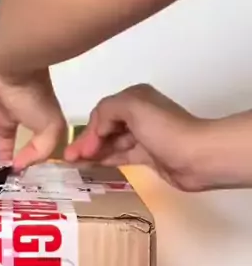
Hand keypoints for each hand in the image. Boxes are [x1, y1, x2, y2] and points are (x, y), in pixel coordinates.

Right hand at [64, 84, 210, 190]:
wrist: (197, 156)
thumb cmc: (164, 129)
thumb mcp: (131, 107)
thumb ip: (106, 111)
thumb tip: (96, 131)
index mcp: (135, 98)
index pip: (102, 112)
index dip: (88, 130)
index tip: (77, 150)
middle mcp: (138, 114)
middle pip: (105, 128)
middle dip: (87, 142)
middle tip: (68, 159)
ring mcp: (144, 136)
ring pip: (112, 143)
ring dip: (94, 152)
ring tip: (75, 166)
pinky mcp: (149, 156)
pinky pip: (121, 156)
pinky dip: (106, 160)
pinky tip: (92, 167)